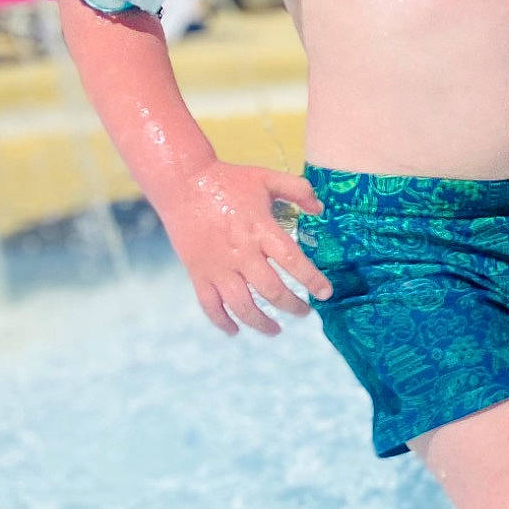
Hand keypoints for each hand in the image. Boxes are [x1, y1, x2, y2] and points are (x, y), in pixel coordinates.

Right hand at [156, 160, 331, 336]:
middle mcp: (241, 253)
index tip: (325, 293)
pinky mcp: (198, 273)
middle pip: (271, 290)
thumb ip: (298, 189)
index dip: (312, 280)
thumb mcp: (266, 177)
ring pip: (242, 306)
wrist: (183, 182)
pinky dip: (222, 322)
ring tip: (276, 330)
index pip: (292, 261)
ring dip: (261, 323)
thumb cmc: (228, 180)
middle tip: (304, 312)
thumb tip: (320, 209)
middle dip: (292, 306)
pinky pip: (210, 305)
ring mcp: (218, 266)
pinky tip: (235, 330)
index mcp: (260, 230)